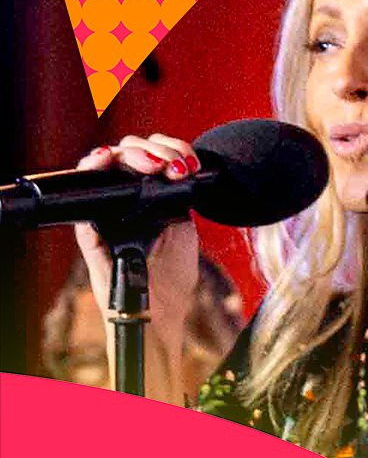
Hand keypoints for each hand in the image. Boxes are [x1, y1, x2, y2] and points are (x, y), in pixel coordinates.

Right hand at [71, 136, 203, 395]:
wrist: (160, 307)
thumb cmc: (172, 271)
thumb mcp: (183, 225)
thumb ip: (176, 196)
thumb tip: (178, 169)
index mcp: (149, 195)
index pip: (153, 156)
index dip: (172, 150)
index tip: (192, 163)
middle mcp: (124, 197)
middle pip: (130, 153)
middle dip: (155, 150)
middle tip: (174, 166)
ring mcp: (105, 209)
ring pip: (106, 163)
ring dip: (131, 154)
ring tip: (154, 164)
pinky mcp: (89, 226)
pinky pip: (84, 192)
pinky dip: (92, 169)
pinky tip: (106, 159)